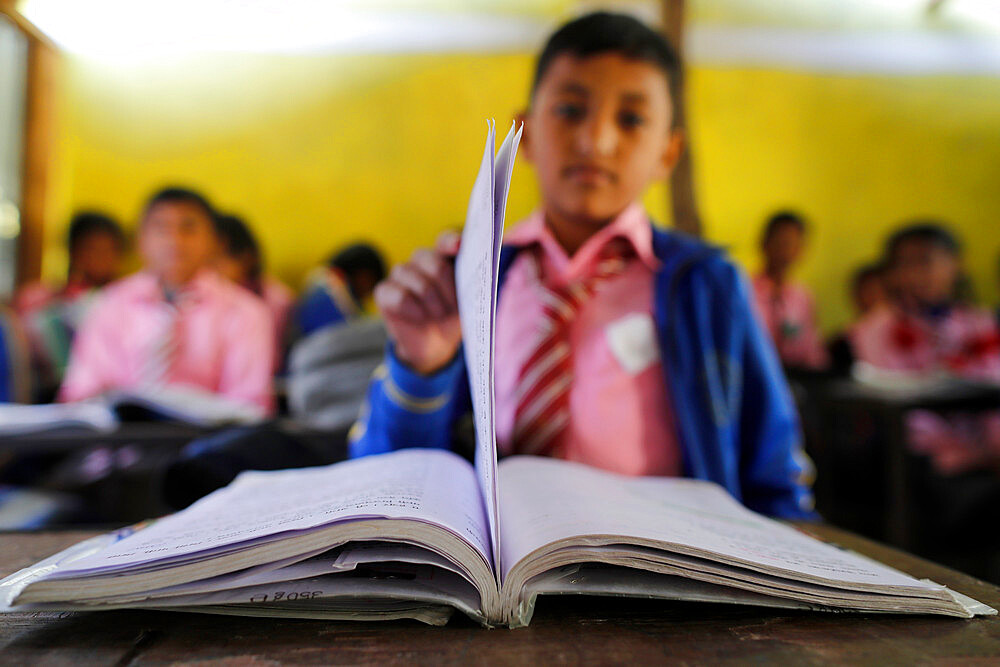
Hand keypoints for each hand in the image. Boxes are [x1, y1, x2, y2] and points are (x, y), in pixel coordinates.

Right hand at [374, 232, 461, 374]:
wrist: (435, 342)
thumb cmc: (454, 316)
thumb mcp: (469, 302)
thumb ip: (471, 285)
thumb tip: (478, 280)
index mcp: (444, 255)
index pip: (446, 241)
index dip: (451, 241)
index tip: (458, 246)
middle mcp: (421, 258)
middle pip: (436, 265)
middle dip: (449, 292)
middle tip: (453, 310)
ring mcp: (401, 273)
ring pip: (420, 284)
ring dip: (434, 306)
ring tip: (439, 317)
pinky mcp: (384, 291)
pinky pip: (401, 297)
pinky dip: (415, 312)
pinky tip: (420, 318)